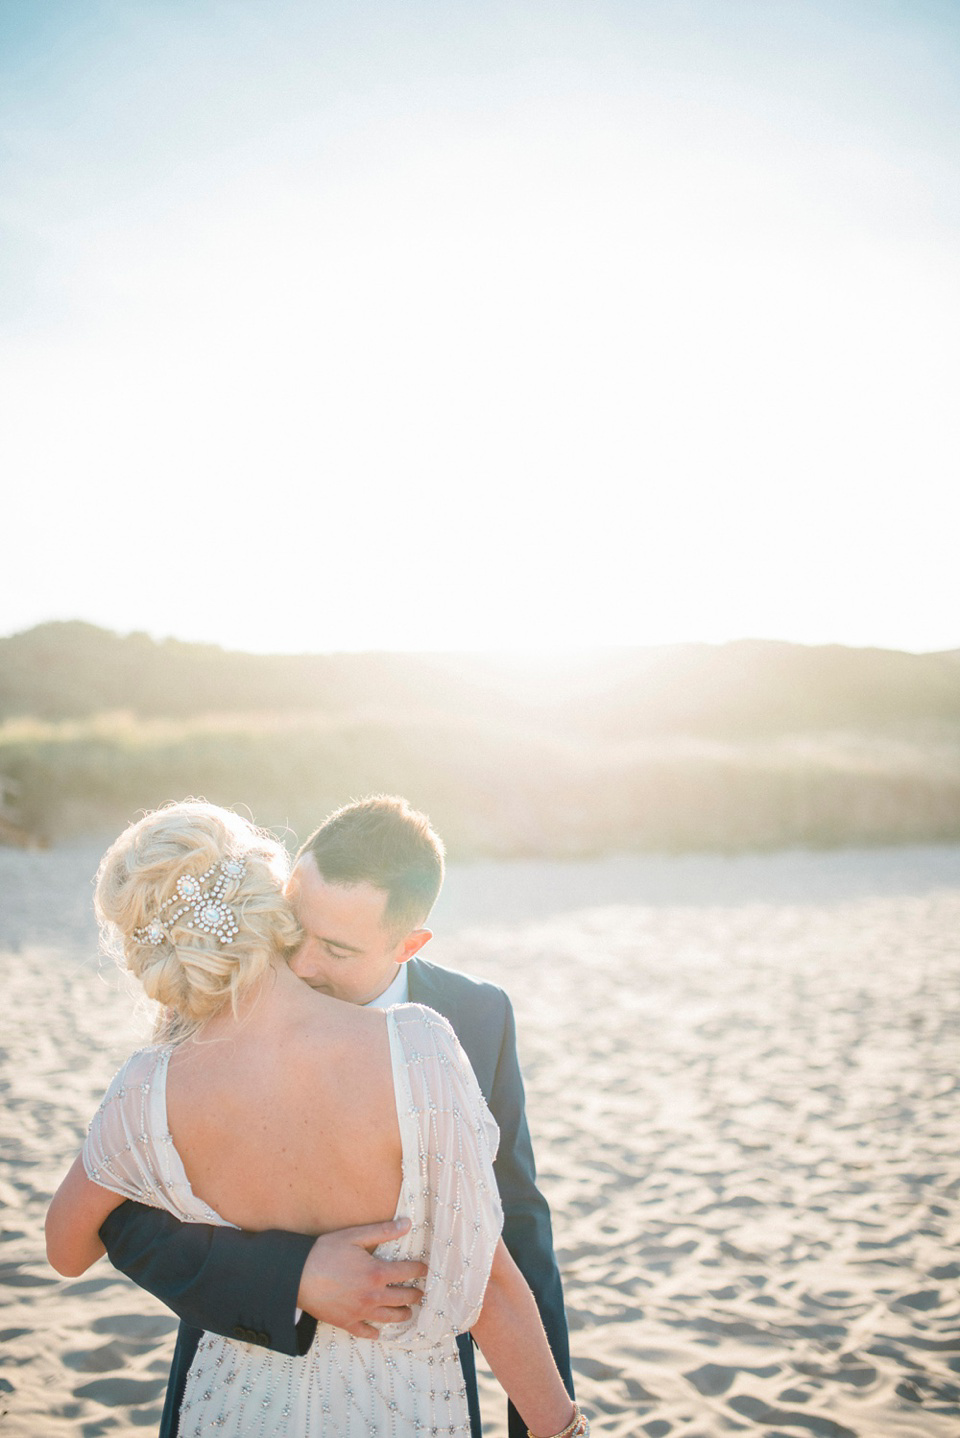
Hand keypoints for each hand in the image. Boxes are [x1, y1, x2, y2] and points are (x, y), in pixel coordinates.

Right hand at [296, 1217, 426, 1338]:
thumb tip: (407, 1224)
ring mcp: (361, 1312)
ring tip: (408, 1312)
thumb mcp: (355, 1236)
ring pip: (390, 1318)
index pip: (408, 1272)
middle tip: (421, 1293)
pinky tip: (378, 1332)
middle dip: (415, 1295)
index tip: (426, 1270)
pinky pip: (366, 1332)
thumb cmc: (325, 1252)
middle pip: (404, 1298)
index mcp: (377, 1273)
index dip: (420, 1270)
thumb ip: (383, 1231)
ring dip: (402, 1314)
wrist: (298, 1277)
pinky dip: (375, 1333)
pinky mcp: (347, 1323)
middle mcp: (373, 1296)